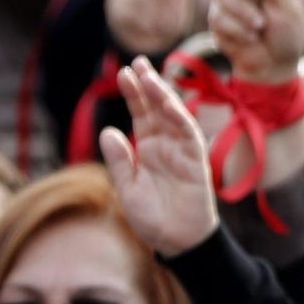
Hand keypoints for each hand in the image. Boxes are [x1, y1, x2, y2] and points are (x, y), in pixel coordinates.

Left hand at [99, 58, 219, 256]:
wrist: (176, 241)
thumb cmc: (151, 218)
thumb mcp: (126, 188)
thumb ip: (119, 160)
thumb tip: (108, 131)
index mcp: (146, 148)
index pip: (139, 114)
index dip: (133, 94)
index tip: (123, 72)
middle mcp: (164, 144)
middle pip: (156, 108)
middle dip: (147, 85)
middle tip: (137, 62)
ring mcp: (181, 150)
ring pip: (173, 116)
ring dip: (163, 96)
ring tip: (150, 77)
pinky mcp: (196, 161)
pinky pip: (189, 135)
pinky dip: (181, 118)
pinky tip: (169, 105)